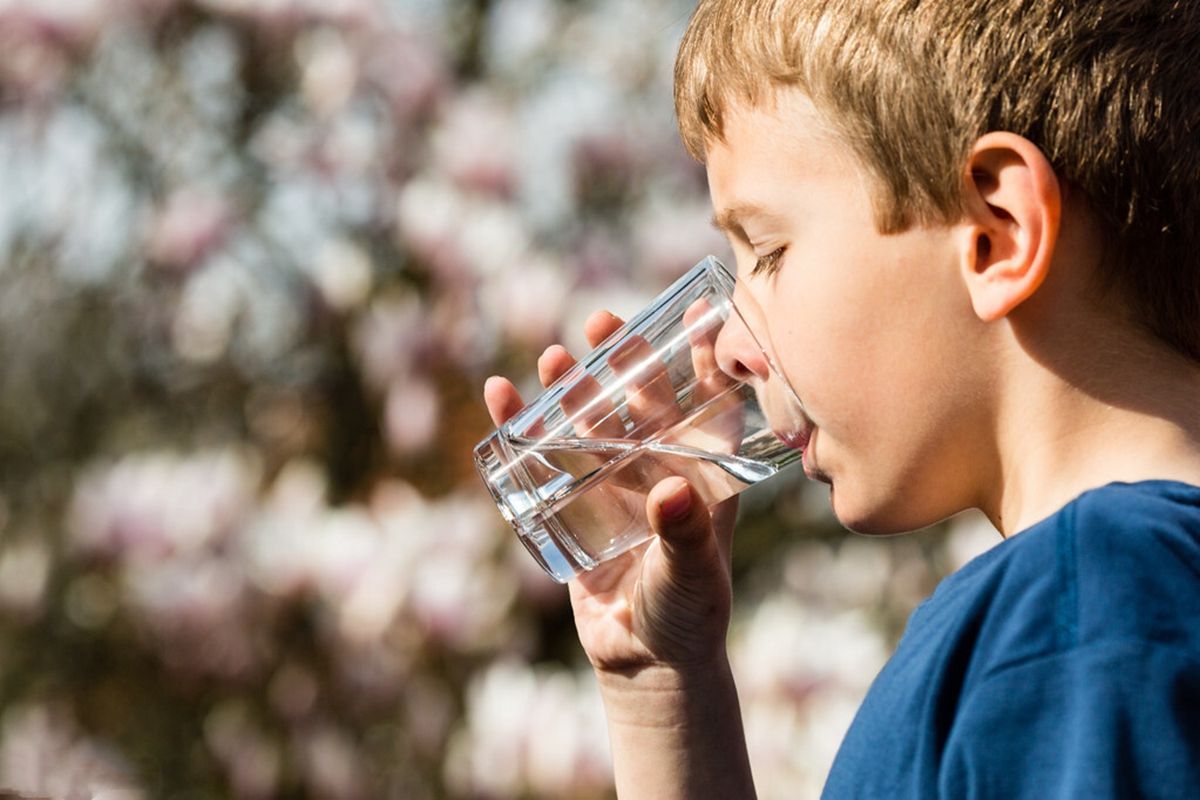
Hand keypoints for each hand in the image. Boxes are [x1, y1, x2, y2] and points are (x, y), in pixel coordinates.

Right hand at [484, 310, 737, 674]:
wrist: (645, 660)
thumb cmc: (687, 612)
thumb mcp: (692, 573)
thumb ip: (684, 535)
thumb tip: (669, 491)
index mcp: (703, 473)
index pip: (707, 404)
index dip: (704, 359)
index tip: (696, 312)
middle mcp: (659, 467)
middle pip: (640, 400)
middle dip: (622, 361)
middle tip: (603, 325)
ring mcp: (613, 483)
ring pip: (589, 420)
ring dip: (572, 388)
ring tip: (555, 358)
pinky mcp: (572, 505)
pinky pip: (543, 458)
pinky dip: (520, 428)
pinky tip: (500, 397)